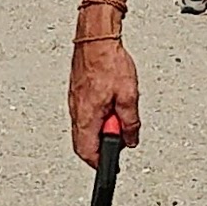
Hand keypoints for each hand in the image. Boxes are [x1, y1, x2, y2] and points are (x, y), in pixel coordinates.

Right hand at [65, 37, 140, 168]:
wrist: (96, 39)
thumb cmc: (109, 62)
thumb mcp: (129, 96)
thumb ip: (130, 122)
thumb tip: (131, 138)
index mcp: (87, 117)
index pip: (88, 153)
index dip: (100, 164)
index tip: (111, 166)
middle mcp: (77, 113)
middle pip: (83, 145)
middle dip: (101, 149)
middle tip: (119, 138)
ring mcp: (75, 104)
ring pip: (84, 130)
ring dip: (101, 131)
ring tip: (117, 116)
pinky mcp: (77, 95)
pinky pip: (85, 116)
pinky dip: (97, 119)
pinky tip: (109, 105)